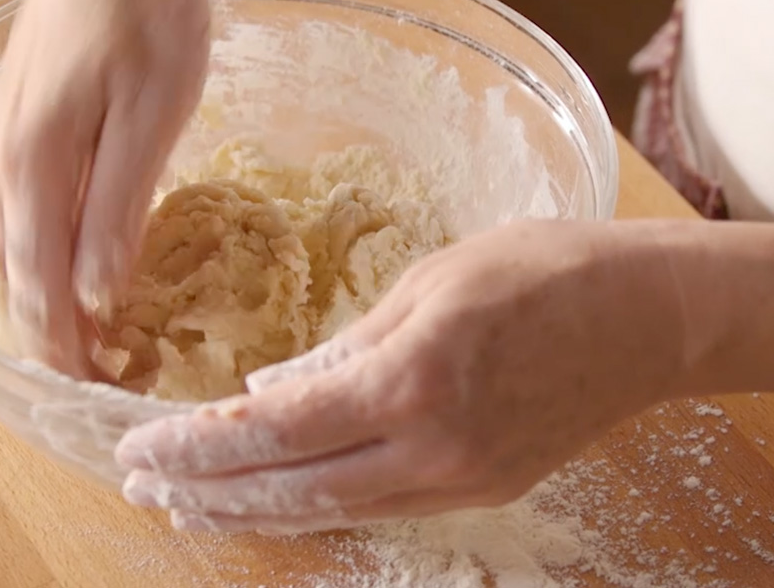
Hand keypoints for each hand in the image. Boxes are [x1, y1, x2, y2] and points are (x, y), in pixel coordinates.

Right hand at [0, 0, 208, 377]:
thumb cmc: (146, 14)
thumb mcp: (152, 115)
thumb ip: (118, 208)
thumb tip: (97, 297)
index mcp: (31, 167)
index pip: (40, 287)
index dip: (66, 348)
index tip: (98, 389)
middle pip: (18, 274)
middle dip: (55, 332)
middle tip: (103, 373)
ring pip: (12, 245)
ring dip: (47, 294)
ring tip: (91, 334)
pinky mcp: (14, 123)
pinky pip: (16, 210)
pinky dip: (42, 251)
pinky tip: (71, 260)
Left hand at [115, 220, 694, 533]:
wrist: (644, 316)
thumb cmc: (538, 270)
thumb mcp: (428, 282)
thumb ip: (342, 348)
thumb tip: (267, 391)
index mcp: (411, 380)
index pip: (276, 428)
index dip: (199, 444)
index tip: (140, 448)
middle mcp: (431, 450)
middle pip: (293, 488)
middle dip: (208, 490)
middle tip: (142, 486)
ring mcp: (459, 482)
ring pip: (331, 513)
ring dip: (253, 512)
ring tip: (189, 508)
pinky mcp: (481, 492)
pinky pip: (377, 509)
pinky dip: (314, 508)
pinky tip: (277, 500)